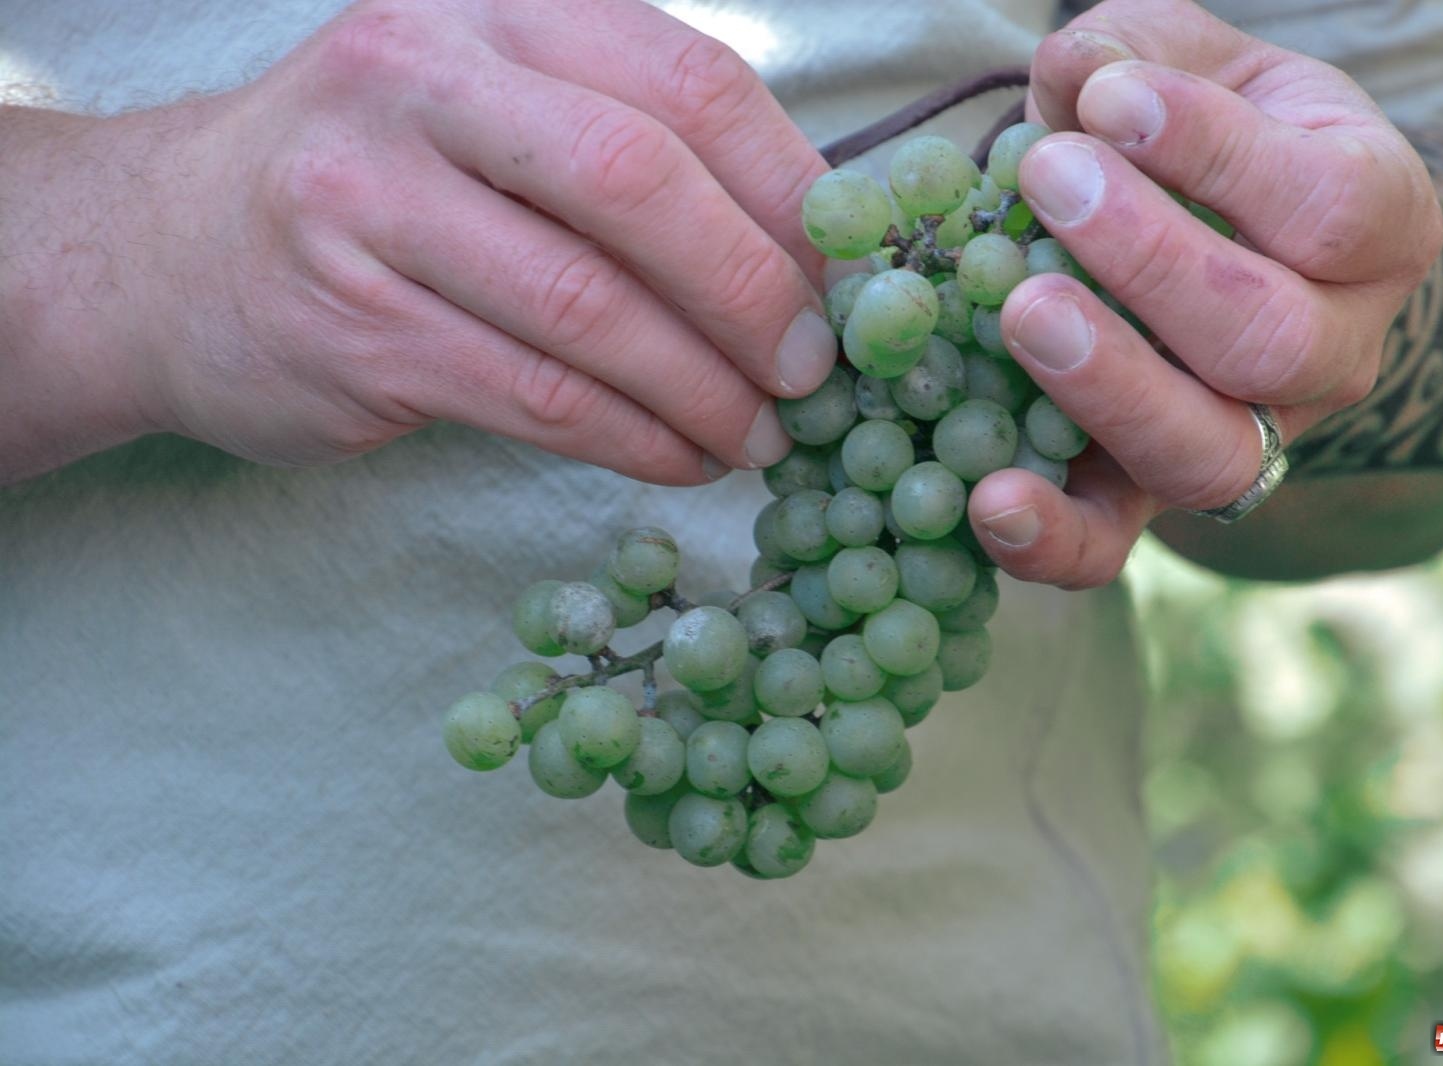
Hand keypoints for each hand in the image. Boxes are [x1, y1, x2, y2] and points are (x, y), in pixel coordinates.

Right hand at [21, 0, 835, 483]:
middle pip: (641, 185)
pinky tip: (679, 458)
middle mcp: (422, 80)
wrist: (162, 251)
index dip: (791, 189)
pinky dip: (632, 438)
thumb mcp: (491, 110)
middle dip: (754, 294)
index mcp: (494, 9)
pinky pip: (534, 395)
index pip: (687, 81)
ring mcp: (367, 201)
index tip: (851, 278)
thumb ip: (629, 150)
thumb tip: (811, 256)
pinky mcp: (348, 324)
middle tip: (814, 374)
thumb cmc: (378, 183)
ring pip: (588, 309)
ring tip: (760, 437)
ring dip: (702, 390)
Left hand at [967, 0, 1442, 585]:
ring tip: (1022, 310)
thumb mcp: (1196, 70)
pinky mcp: (1149, 497)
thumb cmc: (1213, 137)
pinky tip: (990, 501)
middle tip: (1051, 181)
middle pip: (1272, 341)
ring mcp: (1248, 439)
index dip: (1222, 156)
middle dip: (1153, 263)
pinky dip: (1053, 538)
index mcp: (1376, 229)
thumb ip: (1143, 56)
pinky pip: (1116, 545)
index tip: (1114, 102)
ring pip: (1206, 453)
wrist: (1223, 239)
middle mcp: (1335, 352)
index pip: (1332, 207)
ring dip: (1108, 386)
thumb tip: (1078, 70)